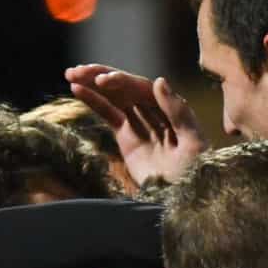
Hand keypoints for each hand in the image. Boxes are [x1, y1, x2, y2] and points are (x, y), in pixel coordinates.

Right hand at [67, 64, 206, 189]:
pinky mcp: (127, 136)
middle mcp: (154, 109)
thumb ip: (178, 112)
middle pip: (125, 87)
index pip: (142, 88)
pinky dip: (93, 102)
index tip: (102, 80)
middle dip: (101, 77)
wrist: (186, 196)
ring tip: (70, 74)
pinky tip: (76, 90)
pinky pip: (108, 114)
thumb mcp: (193, 142)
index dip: (121, 82)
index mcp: (170, 107)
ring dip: (93, 84)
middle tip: (77, 71)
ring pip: (114, 97)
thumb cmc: (197, 170)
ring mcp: (139, 122)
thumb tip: (159, 81)